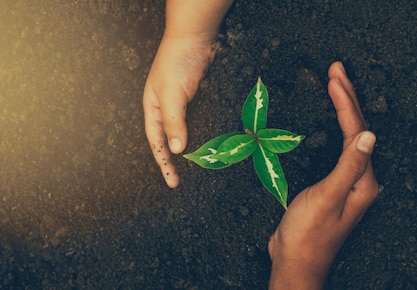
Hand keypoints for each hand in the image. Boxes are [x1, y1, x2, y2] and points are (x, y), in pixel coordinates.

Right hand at [143, 0, 232, 187]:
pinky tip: (211, 142)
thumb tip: (177, 149)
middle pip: (169, 139)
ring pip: (185, 132)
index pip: (156, 142)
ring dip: (190, 148)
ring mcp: (182, 103)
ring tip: (198, 167)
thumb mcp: (172, 94)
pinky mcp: (198, 97)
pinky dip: (203, 132)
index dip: (164, 163)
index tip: (172, 182)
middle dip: (174, 160)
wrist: (196, 38)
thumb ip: (174, 121)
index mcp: (153, 108)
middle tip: (182, 180)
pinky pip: (199, 121)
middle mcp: (166, 108)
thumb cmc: (177, 62)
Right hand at [268, 62, 378, 288]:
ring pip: (349, 136)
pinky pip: (338, 146)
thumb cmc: (308, 235)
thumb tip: (369, 135)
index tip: (334, 78)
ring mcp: (348, 182)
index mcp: (363, 181)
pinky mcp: (334, 185)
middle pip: (357, 130)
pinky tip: (333, 119)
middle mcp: (361, 179)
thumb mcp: (328, 197)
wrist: (295, 262)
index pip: (357, 132)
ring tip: (335, 84)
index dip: (346, 103)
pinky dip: (334, 127)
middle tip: (337, 69)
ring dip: (343, 109)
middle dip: (348, 98)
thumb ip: (349, 166)